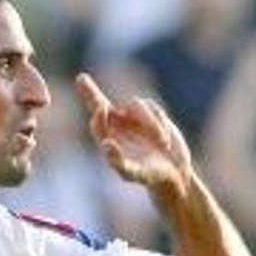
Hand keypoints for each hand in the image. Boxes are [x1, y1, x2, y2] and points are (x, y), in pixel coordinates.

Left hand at [74, 73, 192, 201]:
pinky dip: (160, 126)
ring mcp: (134, 117)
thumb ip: (118, 162)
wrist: (174, 173)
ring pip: (136, 105)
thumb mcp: (133, 173)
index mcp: (108, 139)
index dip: (99, 116)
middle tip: (80, 79)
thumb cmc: (149, 176)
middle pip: (100, 102)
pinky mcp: (152, 113)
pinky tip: (165, 143)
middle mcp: (117, 125)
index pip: (97, 123)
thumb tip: (105, 144)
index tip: (102, 109)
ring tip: (163, 144)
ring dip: (151, 124)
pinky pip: (153, 109)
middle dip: (89, 91)